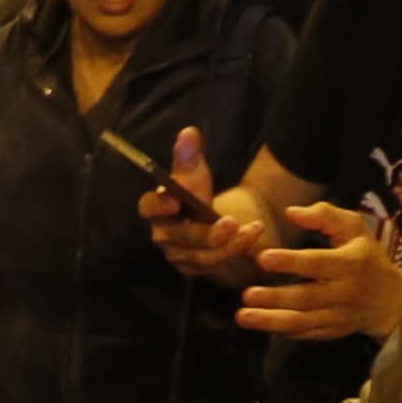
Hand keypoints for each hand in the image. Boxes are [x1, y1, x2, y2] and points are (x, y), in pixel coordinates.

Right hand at [144, 128, 265, 283]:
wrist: (209, 222)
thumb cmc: (195, 194)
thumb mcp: (195, 174)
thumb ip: (189, 157)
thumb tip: (189, 133)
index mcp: (157, 210)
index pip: (148, 209)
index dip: (158, 208)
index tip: (174, 203)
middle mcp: (165, 236)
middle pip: (182, 238)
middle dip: (207, 233)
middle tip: (231, 223)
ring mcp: (181, 256)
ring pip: (203, 256)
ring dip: (230, 245)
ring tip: (253, 230)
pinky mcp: (198, 269)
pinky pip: (217, 265)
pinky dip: (237, 252)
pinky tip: (253, 238)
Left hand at [240, 204, 401, 339]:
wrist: (391, 300)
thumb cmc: (367, 256)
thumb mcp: (354, 228)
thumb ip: (324, 216)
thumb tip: (290, 213)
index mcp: (351, 263)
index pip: (317, 263)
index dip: (290, 262)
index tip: (263, 259)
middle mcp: (344, 293)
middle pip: (306, 297)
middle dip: (275, 298)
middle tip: (246, 295)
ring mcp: (338, 316)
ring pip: (302, 321)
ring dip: (271, 321)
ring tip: (242, 317)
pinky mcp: (331, 332)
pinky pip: (305, 333)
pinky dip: (282, 331)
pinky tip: (261, 325)